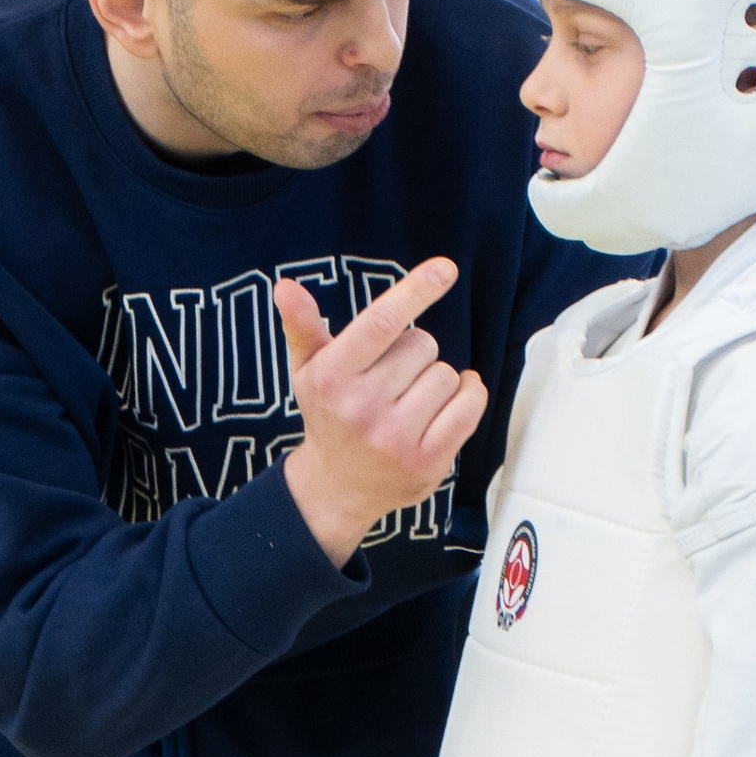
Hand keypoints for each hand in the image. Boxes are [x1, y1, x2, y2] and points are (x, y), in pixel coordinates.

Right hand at [275, 256, 487, 567]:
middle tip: (390, 380)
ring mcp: (396, 438)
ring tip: (408, 401)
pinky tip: (446, 403)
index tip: (445, 268)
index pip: (382, 322)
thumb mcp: (307, 370)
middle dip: (414, 354)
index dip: (416, 290)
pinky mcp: (428, 461)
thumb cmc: (328, 416)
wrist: (337, 488)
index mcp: (331, 378)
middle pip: (423, 344)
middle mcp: (361, 408)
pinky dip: (468, 395)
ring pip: (448, 374)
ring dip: (435, 381)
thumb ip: (302, 326)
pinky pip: (470, 405)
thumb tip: (285, 287)